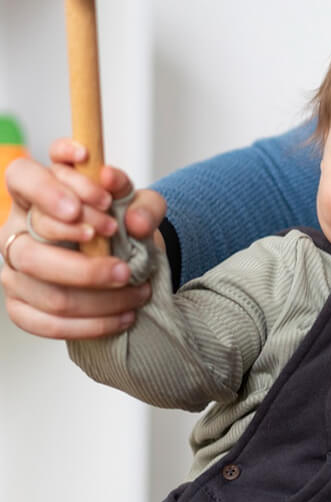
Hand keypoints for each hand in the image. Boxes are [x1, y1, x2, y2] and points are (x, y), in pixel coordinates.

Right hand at [1, 139, 164, 338]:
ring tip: (136, 292)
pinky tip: (124, 316)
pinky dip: (92, 324)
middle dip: (84, 266)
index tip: (102, 200)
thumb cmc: (122, 222)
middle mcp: (17, 230)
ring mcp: (15, 270)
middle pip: (31, 252)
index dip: (52, 189)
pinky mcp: (22, 304)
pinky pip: (45, 323)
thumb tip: (135, 222)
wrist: (127, 253)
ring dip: (97, 298)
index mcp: (35, 193)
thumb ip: (145, 205)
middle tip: (125, 268)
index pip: (21, 177)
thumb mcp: (142, 206)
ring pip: (45, 292)